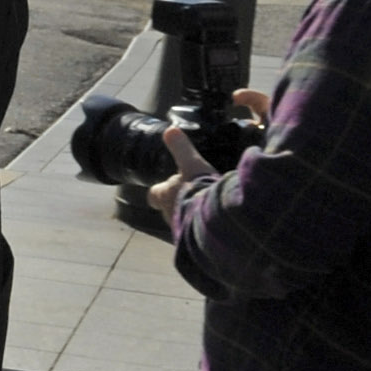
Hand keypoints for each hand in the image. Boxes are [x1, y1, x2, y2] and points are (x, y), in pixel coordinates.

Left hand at [145, 90, 265, 221]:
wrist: (217, 220)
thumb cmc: (200, 189)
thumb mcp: (193, 164)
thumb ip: (182, 148)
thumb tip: (170, 130)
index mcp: (164, 196)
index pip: (154, 195)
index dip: (158, 191)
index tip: (162, 188)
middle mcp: (169, 215)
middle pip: (168, 209)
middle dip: (177, 204)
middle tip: (191, 196)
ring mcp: (182, 230)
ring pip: (183, 222)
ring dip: (191, 216)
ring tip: (205, 209)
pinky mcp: (197, 240)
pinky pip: (197, 233)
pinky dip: (203, 228)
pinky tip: (215, 223)